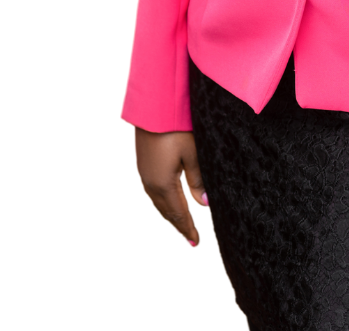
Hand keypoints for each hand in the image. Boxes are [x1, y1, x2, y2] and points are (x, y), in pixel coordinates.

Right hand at [135, 128, 207, 245]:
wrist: (153, 107)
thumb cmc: (175, 127)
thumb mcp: (193, 153)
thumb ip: (198, 179)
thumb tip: (204, 204)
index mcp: (163, 184)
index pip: (178, 213)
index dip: (187, 228)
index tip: (196, 242)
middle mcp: (150, 183)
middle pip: (166, 211)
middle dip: (179, 224)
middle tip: (191, 237)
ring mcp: (144, 173)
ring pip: (159, 202)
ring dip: (170, 213)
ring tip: (182, 222)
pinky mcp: (144, 164)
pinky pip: (154, 191)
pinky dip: (164, 201)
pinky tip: (169, 199)